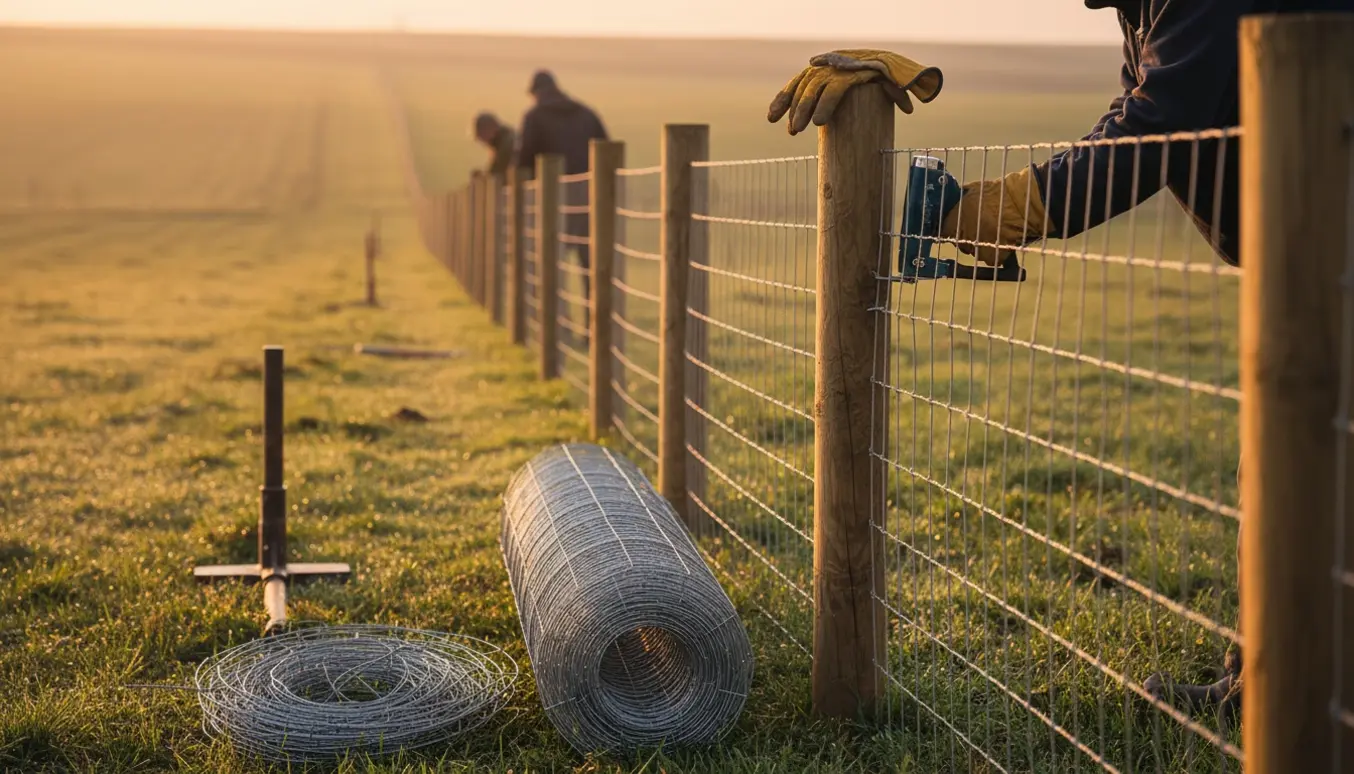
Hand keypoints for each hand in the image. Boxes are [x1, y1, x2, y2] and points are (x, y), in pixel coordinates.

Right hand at [768, 49, 942, 135]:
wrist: (872, 57)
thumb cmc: (885, 73)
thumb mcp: (893, 80)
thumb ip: (899, 91)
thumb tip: (908, 108)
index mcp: (850, 70)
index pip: (835, 87)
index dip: (826, 104)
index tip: (819, 123)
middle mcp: (832, 69)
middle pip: (813, 89)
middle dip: (803, 110)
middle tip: (797, 131)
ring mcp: (820, 70)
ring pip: (801, 88)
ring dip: (790, 108)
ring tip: (790, 131)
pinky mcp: (811, 75)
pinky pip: (794, 87)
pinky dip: (782, 100)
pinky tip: (772, 117)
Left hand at [939, 166, 1047, 265]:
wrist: (1021, 202)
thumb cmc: (999, 192)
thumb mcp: (974, 190)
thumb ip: (962, 200)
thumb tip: (956, 202)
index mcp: (955, 218)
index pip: (945, 232)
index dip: (953, 230)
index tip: (961, 228)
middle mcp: (963, 234)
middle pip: (961, 244)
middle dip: (969, 239)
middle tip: (982, 230)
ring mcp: (977, 247)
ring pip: (975, 252)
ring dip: (982, 247)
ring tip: (995, 236)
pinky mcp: (992, 256)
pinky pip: (991, 259)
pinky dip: (997, 254)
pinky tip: (1004, 243)